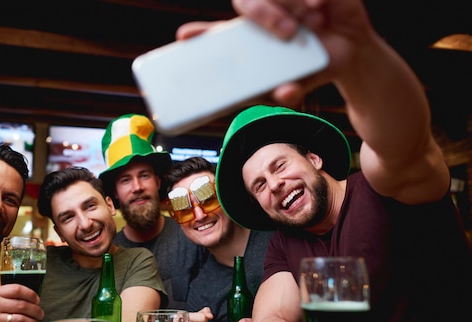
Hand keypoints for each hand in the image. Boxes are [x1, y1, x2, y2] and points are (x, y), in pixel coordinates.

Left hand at [176, 0, 372, 106]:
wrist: (353, 52)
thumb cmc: (316, 67)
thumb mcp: (304, 82)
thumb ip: (292, 90)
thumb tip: (284, 95)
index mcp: (254, 38)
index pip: (222, 32)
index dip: (203, 32)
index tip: (185, 37)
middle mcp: (264, 14)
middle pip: (246, 2)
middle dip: (264, 13)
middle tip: (288, 32)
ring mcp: (285, 0)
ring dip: (291, 7)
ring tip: (313, 25)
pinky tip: (319, 9)